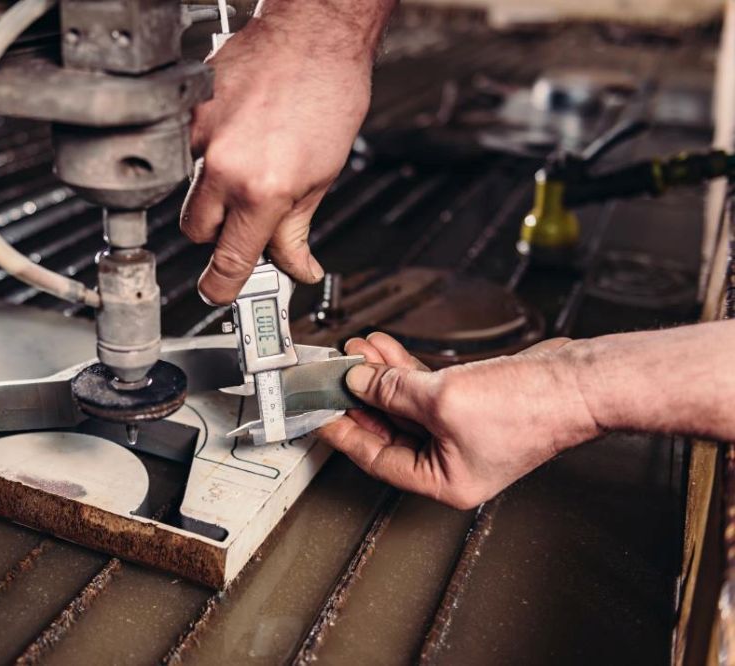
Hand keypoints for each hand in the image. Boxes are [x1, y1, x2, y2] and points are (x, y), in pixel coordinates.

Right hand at [181, 16, 374, 303]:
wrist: (314, 33)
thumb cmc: (328, 92)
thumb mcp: (323, 176)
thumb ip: (298, 229)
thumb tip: (296, 265)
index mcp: (264, 189)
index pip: (229, 260)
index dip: (222, 287)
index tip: (221, 293)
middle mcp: (225, 167)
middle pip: (196, 232)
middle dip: (218, 235)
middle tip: (247, 220)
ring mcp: (201, 137)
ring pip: (190, 192)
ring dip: (214, 194)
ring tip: (250, 163)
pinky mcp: (190, 114)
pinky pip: (189, 153)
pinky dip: (210, 154)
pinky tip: (239, 135)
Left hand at [318, 333, 600, 508]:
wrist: (578, 381)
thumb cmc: (530, 407)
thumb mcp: (442, 398)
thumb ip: (392, 390)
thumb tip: (359, 380)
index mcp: (444, 481)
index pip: (376, 459)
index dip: (344, 432)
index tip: (320, 411)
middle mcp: (452, 462)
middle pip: (388, 430)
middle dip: (360, 395)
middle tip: (333, 373)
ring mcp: (462, 432)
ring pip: (404, 404)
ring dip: (379, 375)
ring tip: (356, 349)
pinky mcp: (472, 404)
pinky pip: (425, 388)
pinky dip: (404, 369)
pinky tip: (385, 349)